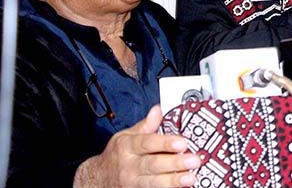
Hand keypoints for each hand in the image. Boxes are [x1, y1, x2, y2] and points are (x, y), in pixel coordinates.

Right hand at [74, 105, 199, 187]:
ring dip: (173, 181)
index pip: (147, 143)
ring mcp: (132, 183)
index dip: (165, 143)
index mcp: (127, 147)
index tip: (183, 142)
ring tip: (191, 177)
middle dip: (175, 163)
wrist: (97, 179)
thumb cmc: (117, 155)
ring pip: (154, 183)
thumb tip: (158, 110)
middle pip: (153, 164)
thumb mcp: (126, 136)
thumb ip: (145, 126)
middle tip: (194, 160)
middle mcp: (130, 166)